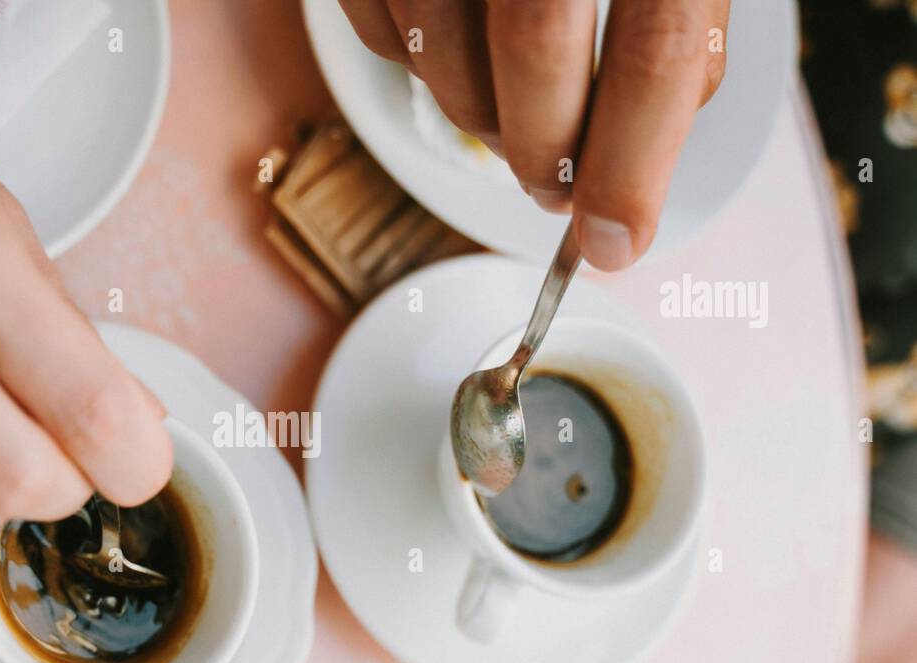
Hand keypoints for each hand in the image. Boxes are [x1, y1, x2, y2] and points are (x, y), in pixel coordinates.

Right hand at [339, 0, 729, 269]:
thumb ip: (683, 12)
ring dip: (485, 117)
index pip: (655, 44)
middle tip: (560, 189)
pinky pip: (381, 34)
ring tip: (519, 112)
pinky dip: (424, 66)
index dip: (636, 164)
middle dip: (548, 152)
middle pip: (533, 51)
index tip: (618, 239)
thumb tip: (663, 124)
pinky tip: (460, 46)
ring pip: (442, 54)